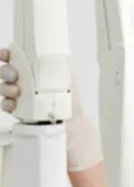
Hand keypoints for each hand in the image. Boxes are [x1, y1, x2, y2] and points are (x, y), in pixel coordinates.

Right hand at [0, 47, 102, 170]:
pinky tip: (14, 105)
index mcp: (38, 75)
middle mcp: (28, 85)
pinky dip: (7, 104)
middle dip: (6, 71)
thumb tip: (61, 55)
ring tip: (16, 92)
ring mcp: (22, 99)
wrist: (73, 132)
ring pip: (5, 88)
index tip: (5, 54)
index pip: (19, 60)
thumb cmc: (72, 108)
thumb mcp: (70, 85)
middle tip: (14, 75)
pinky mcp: (19, 113)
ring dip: (6, 87)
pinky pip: (6, 105)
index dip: (8, 55)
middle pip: (7, 72)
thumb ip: (63, 69)